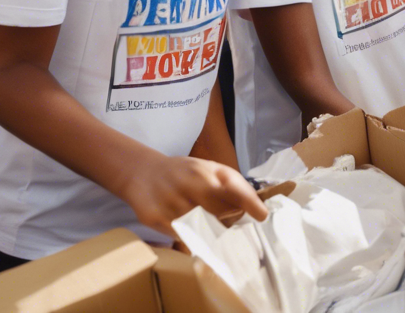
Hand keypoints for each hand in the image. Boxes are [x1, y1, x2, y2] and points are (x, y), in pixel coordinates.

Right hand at [116, 154, 267, 236]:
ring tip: (205, 219)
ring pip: (201, 228)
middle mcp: (186, 187)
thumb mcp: (209, 167)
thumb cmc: (184, 172)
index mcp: (203, 173)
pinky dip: (190, 235)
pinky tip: (188, 225)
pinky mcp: (154, 219)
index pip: (232, 191)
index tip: (262, 215)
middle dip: (229, 219)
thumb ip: (232, 182)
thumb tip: (255, 202)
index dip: (249, 204)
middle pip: (220, 214)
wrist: (143, 173)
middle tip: (229, 218)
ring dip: (210, 229)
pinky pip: (181, 236)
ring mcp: (169, 204)